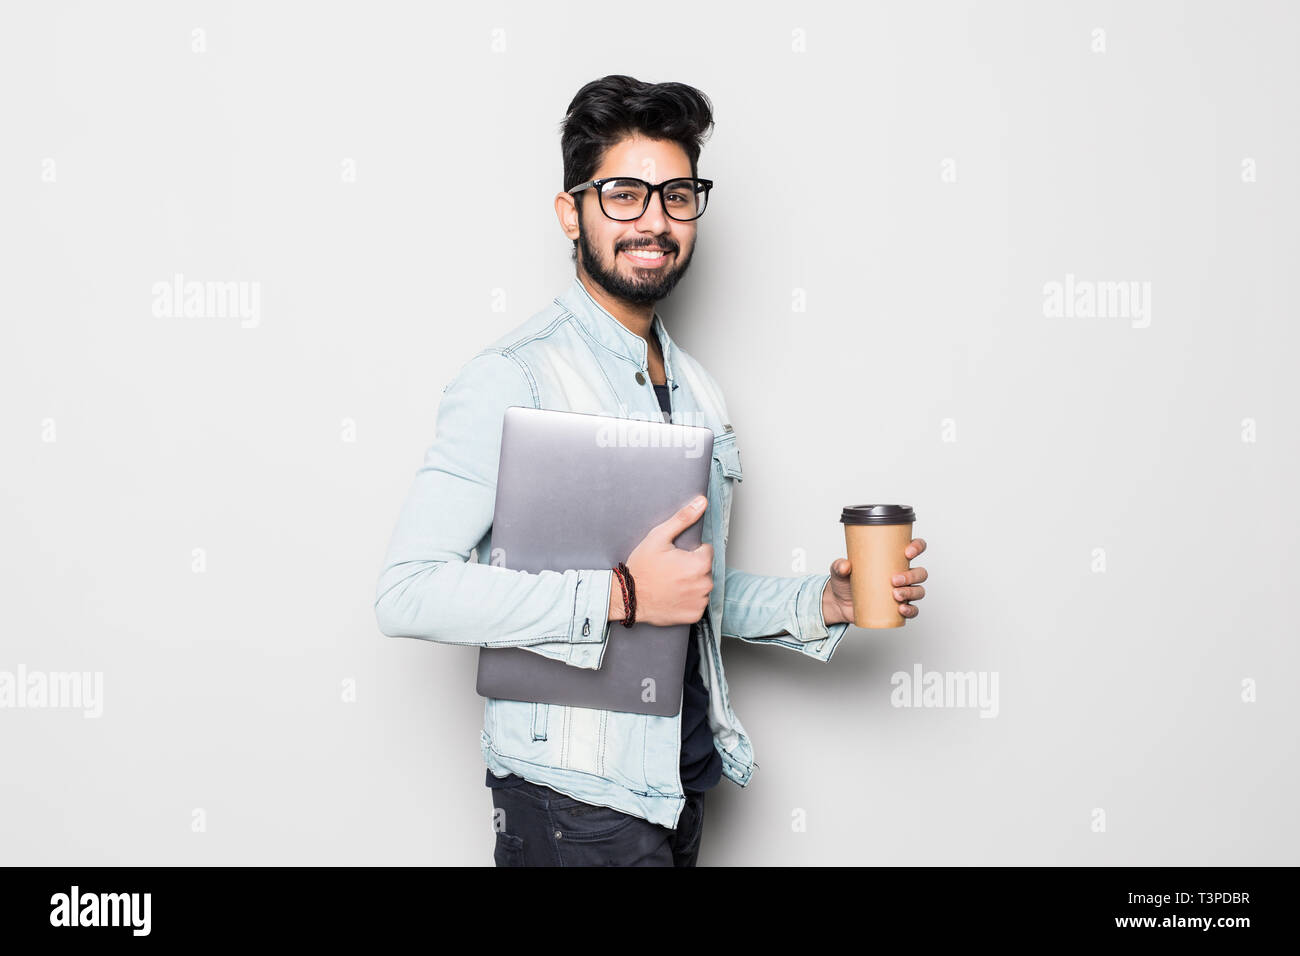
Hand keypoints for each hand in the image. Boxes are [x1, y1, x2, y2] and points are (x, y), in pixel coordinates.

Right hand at [614, 495, 713, 625]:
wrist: (628, 598)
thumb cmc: (642, 568)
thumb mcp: (659, 537)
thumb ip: (683, 518)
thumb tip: (701, 502)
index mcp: (700, 563)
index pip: (706, 551)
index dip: (690, 552)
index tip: (675, 557)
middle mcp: (705, 584)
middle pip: (705, 569)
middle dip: (692, 567)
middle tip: (671, 570)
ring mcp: (700, 601)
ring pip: (702, 586)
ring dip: (691, 584)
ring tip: (671, 584)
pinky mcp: (694, 615)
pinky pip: (697, 603)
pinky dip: (688, 600)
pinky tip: (673, 596)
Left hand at [822, 538, 927, 624]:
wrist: (839, 603)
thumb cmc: (845, 581)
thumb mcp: (839, 570)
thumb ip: (839, 565)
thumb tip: (845, 566)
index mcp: (893, 559)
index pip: (914, 548)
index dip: (917, 547)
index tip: (907, 552)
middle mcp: (902, 574)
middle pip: (920, 573)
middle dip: (911, 576)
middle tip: (893, 580)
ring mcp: (902, 592)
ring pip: (919, 591)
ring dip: (911, 592)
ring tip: (895, 595)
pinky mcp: (898, 608)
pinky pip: (913, 610)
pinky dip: (911, 610)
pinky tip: (901, 609)